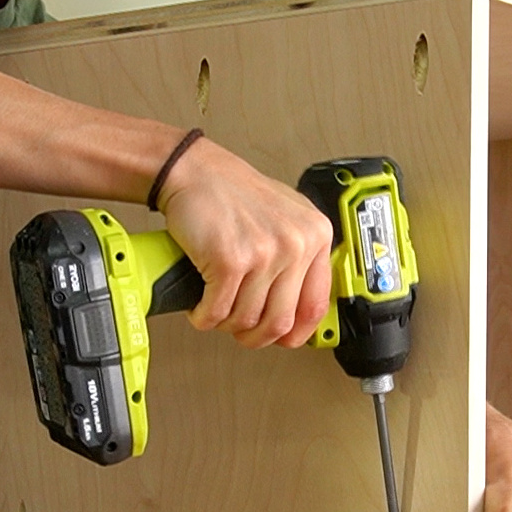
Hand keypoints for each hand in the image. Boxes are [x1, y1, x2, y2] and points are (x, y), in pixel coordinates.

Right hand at [155, 136, 333, 348]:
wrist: (196, 172)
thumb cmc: (234, 195)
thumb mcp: (287, 218)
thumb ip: (301, 258)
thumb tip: (301, 309)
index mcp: (316, 235)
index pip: (316, 306)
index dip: (296, 332)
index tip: (282, 339)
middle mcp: (296, 244)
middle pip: (279, 321)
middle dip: (254, 335)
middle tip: (240, 330)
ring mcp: (264, 253)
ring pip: (246, 319)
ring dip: (225, 323)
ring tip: (216, 309)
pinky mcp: (230, 260)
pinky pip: (217, 311)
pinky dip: (204, 317)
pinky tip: (200, 306)